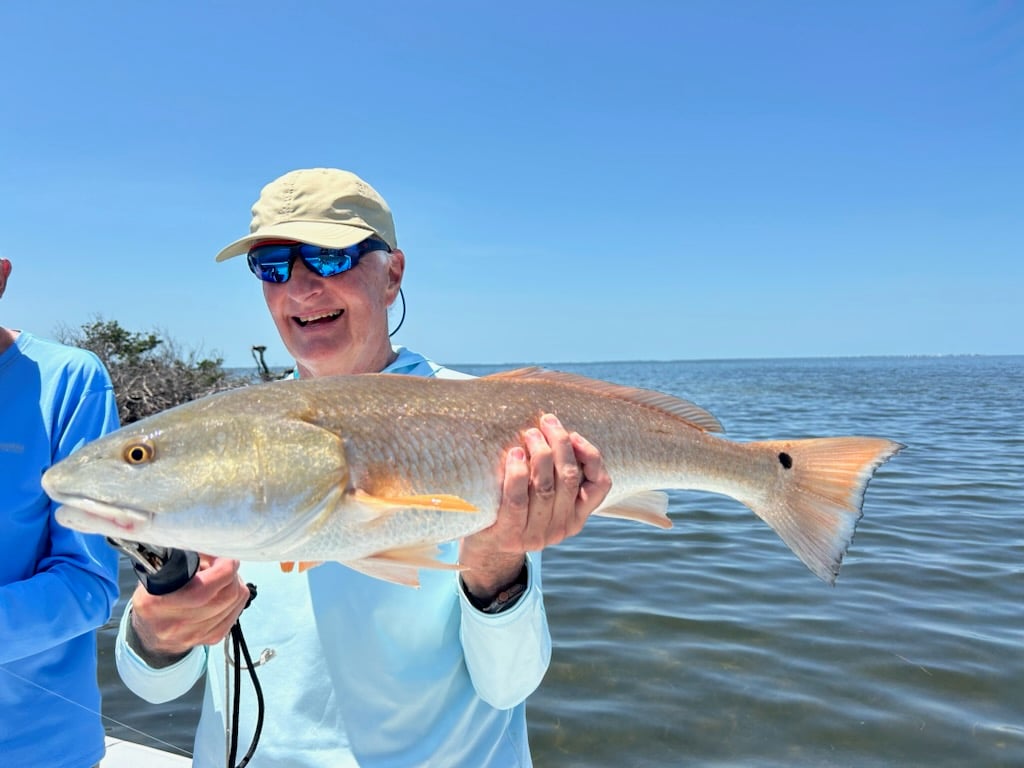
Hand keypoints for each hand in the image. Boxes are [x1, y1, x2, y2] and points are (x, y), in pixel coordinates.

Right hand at [129, 555, 251, 656]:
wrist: (151, 634)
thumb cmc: (154, 596)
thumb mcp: (155, 575)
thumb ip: (179, 559)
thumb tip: (209, 544)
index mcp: (156, 603)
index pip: (202, 588)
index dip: (222, 567)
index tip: (222, 556)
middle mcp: (176, 624)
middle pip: (226, 594)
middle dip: (231, 572)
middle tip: (224, 562)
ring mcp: (195, 635)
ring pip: (235, 600)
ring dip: (235, 582)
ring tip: (223, 575)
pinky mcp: (212, 638)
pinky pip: (237, 612)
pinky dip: (237, 596)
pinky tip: (225, 590)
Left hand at [459, 414, 611, 598]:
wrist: (487, 546)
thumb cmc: (517, 508)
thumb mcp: (545, 496)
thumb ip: (558, 474)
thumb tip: (559, 430)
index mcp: (577, 518)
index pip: (601, 485)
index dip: (591, 455)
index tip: (574, 435)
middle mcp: (562, 528)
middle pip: (569, 477)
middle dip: (560, 443)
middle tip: (547, 421)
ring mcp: (537, 536)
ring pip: (545, 487)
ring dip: (539, 453)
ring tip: (530, 433)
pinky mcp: (510, 536)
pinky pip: (517, 500)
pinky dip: (517, 473)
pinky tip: (514, 454)